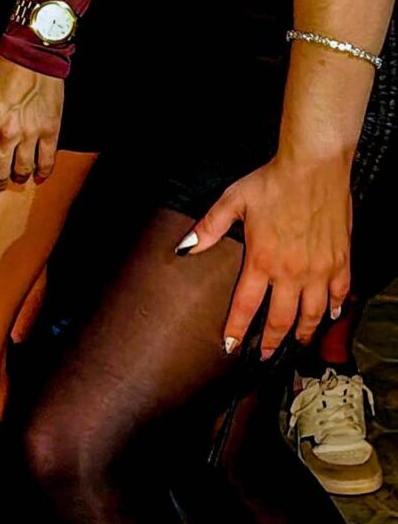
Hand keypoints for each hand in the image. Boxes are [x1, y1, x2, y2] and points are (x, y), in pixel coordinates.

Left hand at [0, 55, 64, 189]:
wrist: (30, 56)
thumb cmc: (1, 71)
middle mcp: (5, 134)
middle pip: (0, 171)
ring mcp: (29, 134)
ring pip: (23, 170)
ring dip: (19, 178)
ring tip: (18, 179)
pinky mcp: (50, 131)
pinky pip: (47, 160)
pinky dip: (43, 172)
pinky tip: (40, 177)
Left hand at [184, 148, 353, 358]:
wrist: (313, 167)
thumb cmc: (271, 182)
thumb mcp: (232, 201)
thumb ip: (208, 229)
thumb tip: (183, 248)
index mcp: (261, 261)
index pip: (245, 306)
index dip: (236, 329)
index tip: (230, 346)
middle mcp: (290, 273)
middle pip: (280, 319)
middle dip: (271, 342)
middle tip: (266, 356)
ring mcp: (319, 269)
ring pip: (313, 314)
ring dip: (303, 332)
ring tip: (297, 342)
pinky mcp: (341, 261)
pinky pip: (340, 294)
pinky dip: (335, 308)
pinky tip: (330, 315)